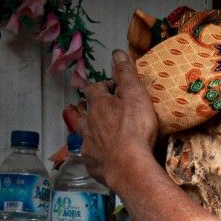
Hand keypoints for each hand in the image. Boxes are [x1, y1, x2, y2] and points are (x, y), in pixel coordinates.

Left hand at [78, 50, 157, 189]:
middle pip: (85, 114)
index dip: (103, 88)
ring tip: (106, 138)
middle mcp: (88, 125)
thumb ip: (125, 73)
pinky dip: (98, 156)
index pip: (94, 89)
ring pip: (85, 136)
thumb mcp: (135, 95)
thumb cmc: (135, 128)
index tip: (113, 90)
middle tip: (109, 115)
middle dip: (95, 112)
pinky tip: (107, 159)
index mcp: (98, 105)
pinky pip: (91, 158)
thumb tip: (116, 53)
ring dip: (93, 134)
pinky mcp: (91, 166)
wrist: (129, 167)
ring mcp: (88, 147)